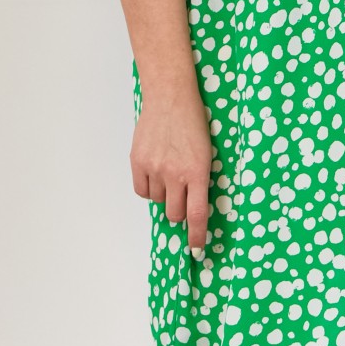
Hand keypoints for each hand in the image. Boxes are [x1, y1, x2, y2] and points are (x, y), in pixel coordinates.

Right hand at [130, 81, 213, 255]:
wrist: (170, 97)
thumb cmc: (193, 122)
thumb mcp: (206, 152)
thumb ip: (199, 178)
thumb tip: (193, 205)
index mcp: (197, 171)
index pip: (196, 214)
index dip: (196, 235)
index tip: (196, 248)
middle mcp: (175, 174)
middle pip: (175, 213)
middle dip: (180, 211)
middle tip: (182, 196)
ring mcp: (154, 169)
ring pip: (158, 202)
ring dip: (165, 196)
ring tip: (169, 173)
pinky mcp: (138, 162)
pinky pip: (142, 191)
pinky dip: (148, 189)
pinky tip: (155, 174)